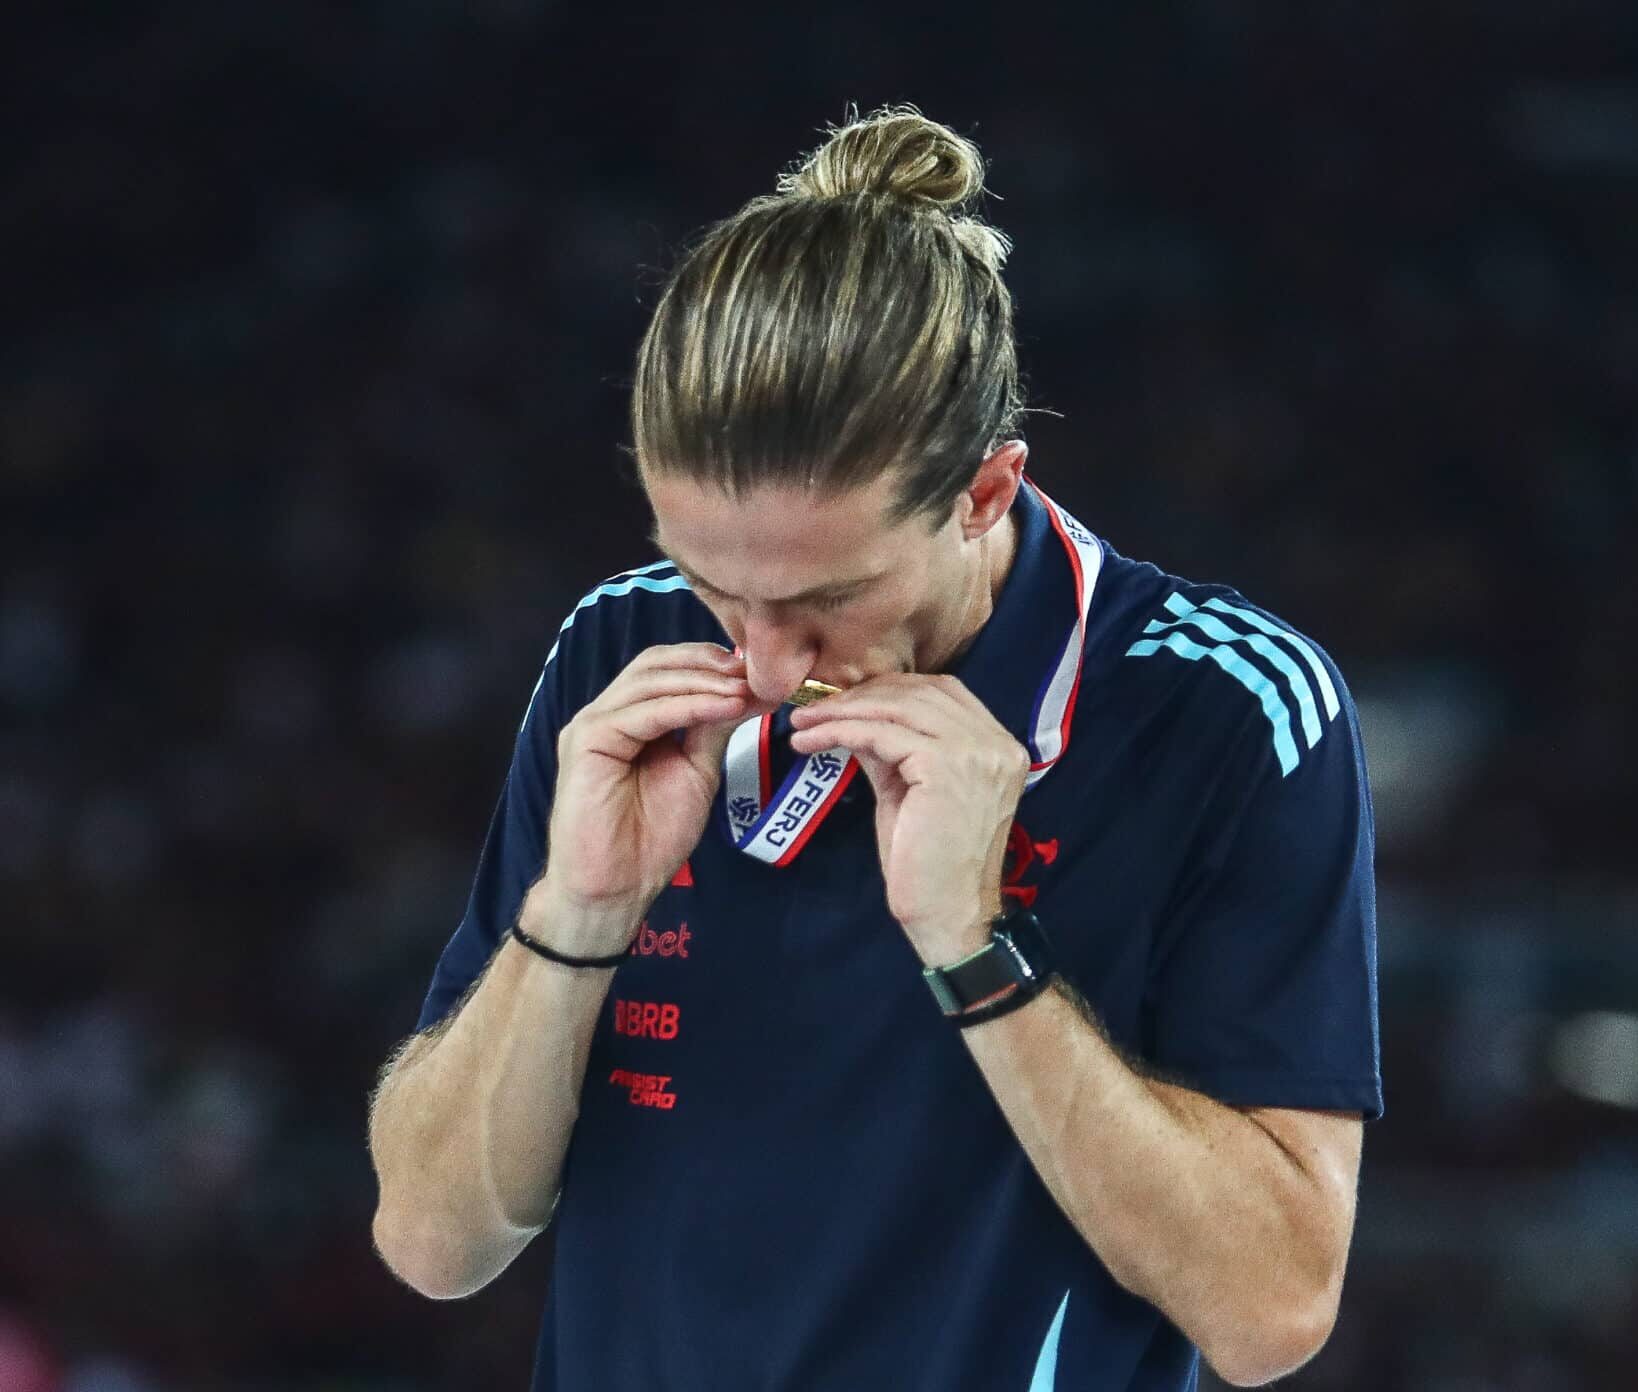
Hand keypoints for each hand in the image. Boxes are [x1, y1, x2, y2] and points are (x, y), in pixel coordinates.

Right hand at [537, 643, 750, 946]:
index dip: (710, 662)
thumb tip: (747, 691)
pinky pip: (644, 713)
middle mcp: (607, 713)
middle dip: (708, 663)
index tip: (757, 669)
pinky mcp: (587, 741)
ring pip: (651, 681)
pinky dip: (689, 706)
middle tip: (753, 670)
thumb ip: (713, 728)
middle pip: (655, 664)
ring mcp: (594, 724)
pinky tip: (723, 707)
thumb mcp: (696, 771)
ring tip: (744, 689)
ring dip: (704, 681)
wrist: (619, 886)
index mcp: (630, 717)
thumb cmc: (652, 837)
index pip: (667, 668)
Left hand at [787, 674, 1027, 963]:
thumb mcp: (908, 791)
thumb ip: (891, 749)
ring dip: (841, 710)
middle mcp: (995, 742)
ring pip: (896, 707)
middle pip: (919, 691)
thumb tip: (852, 716)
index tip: (846, 701)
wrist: (948, 914)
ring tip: (803, 722)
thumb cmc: (928, 864)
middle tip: (813, 709)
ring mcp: (975, 752)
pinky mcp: (945, 766)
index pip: (943, 691)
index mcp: (997, 745)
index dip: (890, 688)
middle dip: (860, 695)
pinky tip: (810, 741)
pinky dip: (839, 731)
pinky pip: (880, 734)